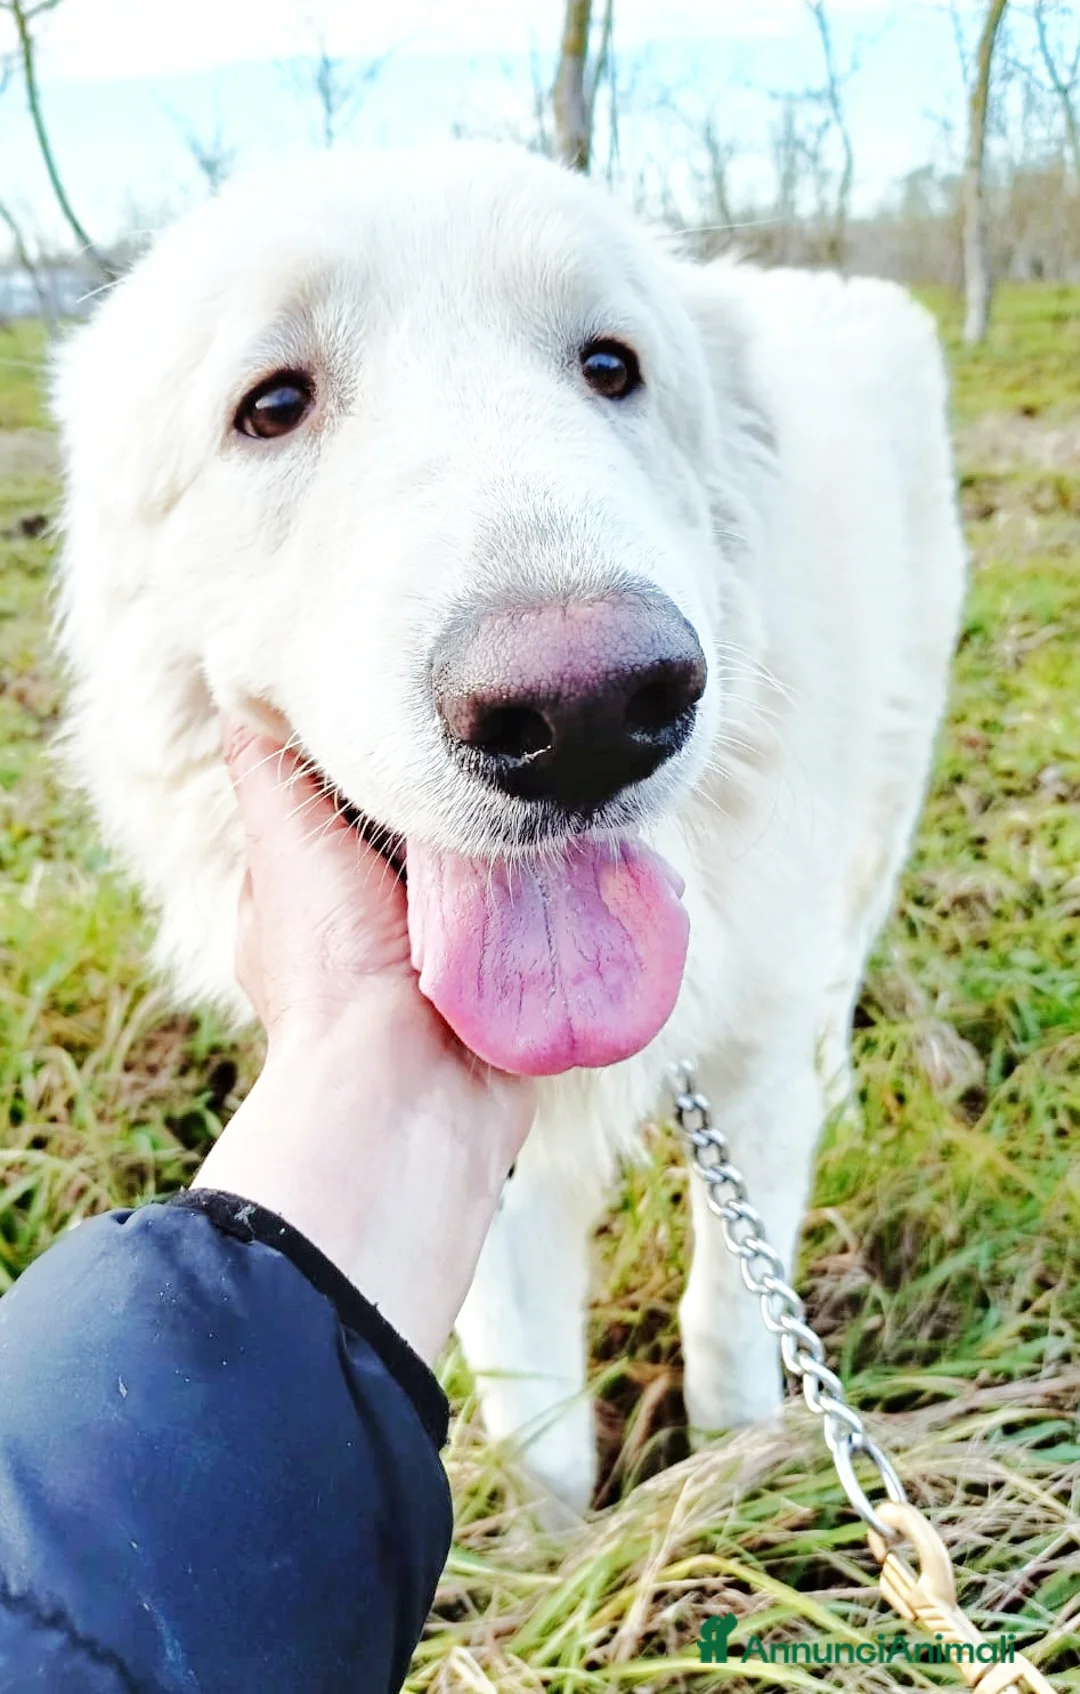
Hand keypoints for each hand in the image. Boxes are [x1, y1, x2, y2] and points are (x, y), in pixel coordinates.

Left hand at [193, 716, 535, 1362]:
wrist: (410, 1094)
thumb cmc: (338, 972)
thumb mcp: (286, 845)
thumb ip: (271, 772)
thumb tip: (246, 686)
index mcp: (318, 893)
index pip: (357, 800)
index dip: (396, 756)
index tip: (441, 710)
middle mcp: (382, 925)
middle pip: (442, 832)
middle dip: (483, 800)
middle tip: (533, 747)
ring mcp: (453, 959)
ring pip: (506, 876)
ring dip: (543, 846)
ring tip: (584, 788)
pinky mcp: (513, 988)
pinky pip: (555, 928)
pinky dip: (582, 899)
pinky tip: (615, 858)